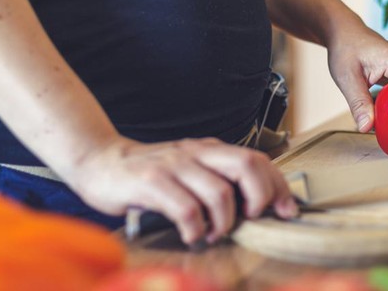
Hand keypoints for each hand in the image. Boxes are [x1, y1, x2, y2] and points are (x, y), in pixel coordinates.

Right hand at [65, 136, 297, 243]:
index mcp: (209, 150)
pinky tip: (192, 236)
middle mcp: (196, 153)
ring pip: (219, 192)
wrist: (100, 161)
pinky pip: (186, 209)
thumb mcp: (189, 170)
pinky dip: (195, 229)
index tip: (286, 210)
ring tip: (214, 234)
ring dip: (225, 222)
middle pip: (246, 166)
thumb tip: (256, 206)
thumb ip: (217, 179)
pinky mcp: (151, 182)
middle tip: (253, 220)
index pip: (257, 159)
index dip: (278, 185)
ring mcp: (174, 166)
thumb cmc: (150, 174)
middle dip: (261, 197)